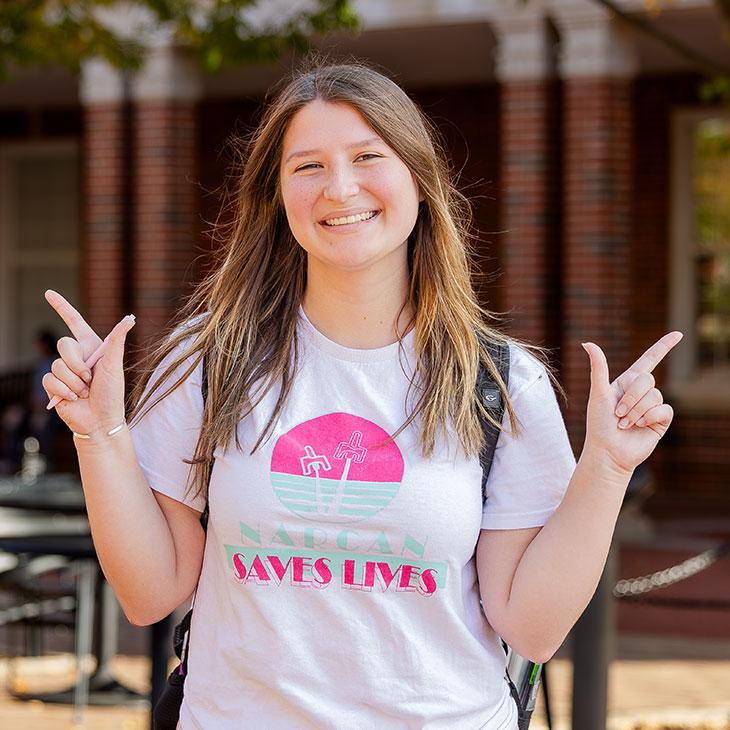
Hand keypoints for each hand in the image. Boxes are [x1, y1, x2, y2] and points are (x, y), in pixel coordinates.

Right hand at [42, 290, 135, 438]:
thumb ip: (116, 342)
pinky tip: (74, 398)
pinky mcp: (53, 385)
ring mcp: (63, 370)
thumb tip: (129, 318)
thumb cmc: (111, 394)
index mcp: (91, 347)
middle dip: (77, 363)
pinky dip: (64, 390)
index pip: (74, 321)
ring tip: (84, 391)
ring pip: (57, 365)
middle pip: (64, 344)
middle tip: (89, 378)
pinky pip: (50, 379)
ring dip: (74, 381)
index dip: (62, 306)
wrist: (100, 421)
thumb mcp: (114, 366)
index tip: (48, 293)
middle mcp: (76, 356)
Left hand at [582, 332, 682, 478]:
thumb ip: (598, 368)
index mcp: (627, 382)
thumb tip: (587, 343)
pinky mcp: (661, 420)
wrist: (608, 451)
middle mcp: (641, 392)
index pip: (649, 359)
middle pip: (647, 380)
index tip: (678, 334)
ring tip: (624, 424)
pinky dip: (648, 417)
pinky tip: (638, 427)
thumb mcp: (599, 393)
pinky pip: (663, 409)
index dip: (663, 346)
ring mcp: (652, 406)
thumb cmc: (599, 423)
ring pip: (655, 396)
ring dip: (636, 411)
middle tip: (618, 413)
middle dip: (630, 397)